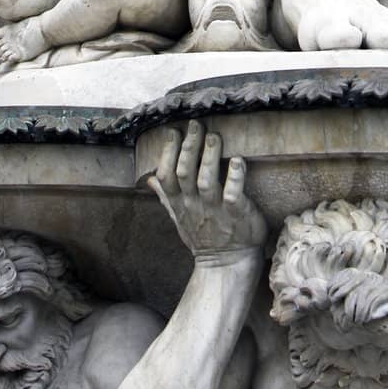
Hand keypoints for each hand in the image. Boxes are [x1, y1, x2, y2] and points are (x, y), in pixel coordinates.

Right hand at [148, 122, 266, 258]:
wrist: (227, 264)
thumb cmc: (205, 236)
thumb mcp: (180, 218)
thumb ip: (166, 197)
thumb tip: (150, 179)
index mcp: (180, 204)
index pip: (166, 176)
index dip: (167, 153)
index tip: (172, 131)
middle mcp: (195, 205)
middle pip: (185, 173)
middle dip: (188, 147)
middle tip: (195, 125)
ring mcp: (215, 211)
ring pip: (206, 181)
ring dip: (209, 157)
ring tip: (213, 135)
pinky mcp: (237, 215)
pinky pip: (233, 195)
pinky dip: (235, 178)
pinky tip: (237, 160)